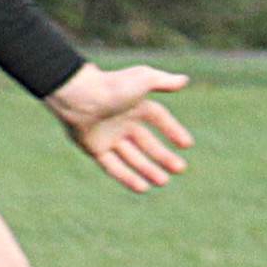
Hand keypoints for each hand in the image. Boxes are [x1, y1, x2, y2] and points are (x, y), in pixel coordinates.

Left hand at [45, 62, 192, 191]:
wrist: (78, 96)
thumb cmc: (112, 85)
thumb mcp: (143, 79)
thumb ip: (164, 81)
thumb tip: (185, 80)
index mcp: (134, 105)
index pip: (159, 119)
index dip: (173, 130)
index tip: (187, 145)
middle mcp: (122, 122)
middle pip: (147, 143)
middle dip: (163, 156)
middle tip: (180, 169)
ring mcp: (108, 137)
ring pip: (132, 157)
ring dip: (148, 170)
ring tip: (164, 182)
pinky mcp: (95, 149)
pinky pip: (113, 166)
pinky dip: (127, 177)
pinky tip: (142, 188)